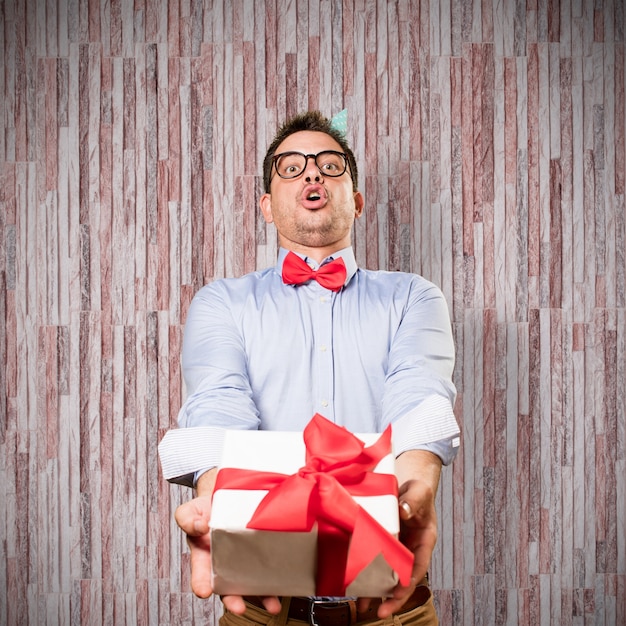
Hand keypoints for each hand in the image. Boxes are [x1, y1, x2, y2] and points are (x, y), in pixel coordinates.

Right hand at [174, 471, 281, 614]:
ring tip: (272, 605)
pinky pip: (268, 568)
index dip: (201, 583)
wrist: (223, 498)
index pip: (201, 573)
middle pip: (227, 586)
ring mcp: (242, 560)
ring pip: (251, 583)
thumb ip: (187, 519)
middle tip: (239, 607)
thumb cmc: (204, 510)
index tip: (203, 591)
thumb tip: (199, 527)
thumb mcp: (190, 511)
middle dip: (233, 599)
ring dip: (262, 596)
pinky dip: (277, 578)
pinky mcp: (259, 554)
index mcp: (204, 556)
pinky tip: (286, 582)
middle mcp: (223, 563)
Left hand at [365, 450, 441, 618]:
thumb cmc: (418, 491)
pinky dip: (367, 572)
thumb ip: (413, 501)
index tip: (398, 594)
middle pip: (404, 578)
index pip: (418, 567)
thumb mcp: (419, 491)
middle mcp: (411, 550)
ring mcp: (397, 549)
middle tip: (381, 612)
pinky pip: (375, 561)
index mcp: (424, 541)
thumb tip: (404, 512)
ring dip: (377, 591)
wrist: (408, 486)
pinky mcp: (383, 545)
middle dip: (393, 598)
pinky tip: (355, 584)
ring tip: (363, 606)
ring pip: (388, 574)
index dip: (408, 582)